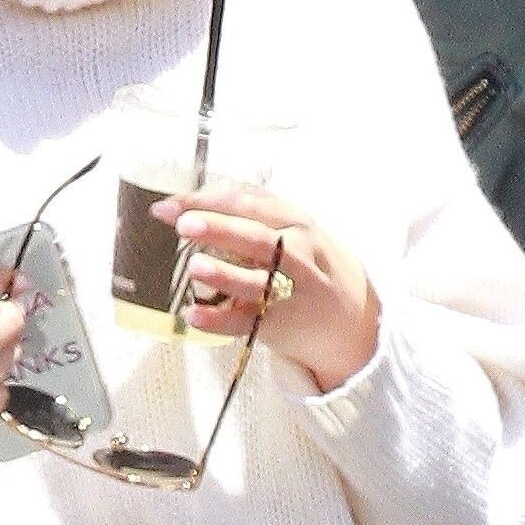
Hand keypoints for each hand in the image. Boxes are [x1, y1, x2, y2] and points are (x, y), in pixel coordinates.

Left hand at [149, 185, 380, 393]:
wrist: (355, 321)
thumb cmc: (312, 266)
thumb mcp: (297, 230)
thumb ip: (256, 211)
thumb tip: (195, 198)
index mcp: (296, 223)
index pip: (250, 205)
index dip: (208, 202)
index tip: (169, 206)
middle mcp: (296, 255)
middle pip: (257, 239)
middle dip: (220, 229)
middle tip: (184, 224)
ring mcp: (290, 292)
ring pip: (255, 282)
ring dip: (224, 274)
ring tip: (194, 266)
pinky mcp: (279, 326)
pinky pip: (245, 324)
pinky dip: (218, 320)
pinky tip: (193, 314)